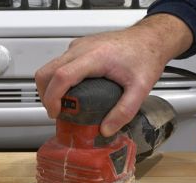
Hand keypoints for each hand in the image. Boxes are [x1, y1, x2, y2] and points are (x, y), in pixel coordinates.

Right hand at [34, 14, 192, 136]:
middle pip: (46, 72)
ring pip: (49, 67)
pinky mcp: (78, 48)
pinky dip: (57, 80)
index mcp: (95, 57)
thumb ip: (125, 111)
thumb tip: (106, 130)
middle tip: (56, 113)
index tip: (55, 113)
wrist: (150, 38)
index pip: (61, 76)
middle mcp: (82, 49)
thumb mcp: (141, 88)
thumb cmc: (146, 55)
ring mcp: (78, 47)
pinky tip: (70, 92)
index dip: (52, 97)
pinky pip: (58, 64)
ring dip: (49, 88)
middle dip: (45, 95)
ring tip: (62, 105)